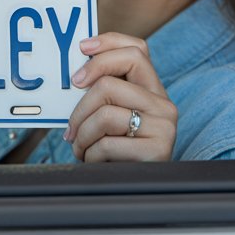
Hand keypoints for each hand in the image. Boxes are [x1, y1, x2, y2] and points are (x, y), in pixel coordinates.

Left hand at [65, 32, 176, 161]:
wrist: (136, 192)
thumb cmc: (117, 153)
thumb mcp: (113, 120)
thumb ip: (105, 96)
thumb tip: (75, 74)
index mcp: (152, 91)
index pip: (137, 50)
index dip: (107, 43)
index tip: (81, 50)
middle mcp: (163, 105)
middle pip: (109, 84)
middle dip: (80, 107)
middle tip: (70, 128)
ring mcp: (163, 128)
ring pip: (104, 114)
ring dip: (82, 136)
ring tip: (81, 149)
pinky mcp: (157, 151)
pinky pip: (107, 143)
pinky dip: (90, 154)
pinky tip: (93, 161)